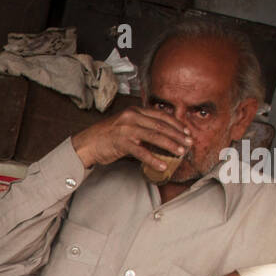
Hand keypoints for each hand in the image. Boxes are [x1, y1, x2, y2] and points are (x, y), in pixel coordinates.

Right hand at [72, 106, 192, 170]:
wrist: (86, 144)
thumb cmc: (106, 137)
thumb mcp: (125, 125)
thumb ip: (141, 127)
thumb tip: (161, 136)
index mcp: (134, 110)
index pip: (161, 115)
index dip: (176, 123)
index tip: (186, 131)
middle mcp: (131, 117)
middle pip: (161, 125)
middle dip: (177, 135)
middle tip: (189, 143)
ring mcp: (126, 129)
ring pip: (154, 136)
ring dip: (170, 145)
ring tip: (181, 152)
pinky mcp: (121, 143)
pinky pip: (142, 152)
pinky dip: (154, 159)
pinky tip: (163, 165)